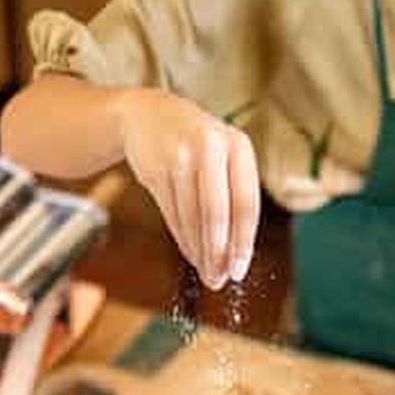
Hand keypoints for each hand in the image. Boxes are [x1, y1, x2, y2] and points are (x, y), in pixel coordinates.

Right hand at [117, 87, 259, 289]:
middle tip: (219, 279)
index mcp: (238, 146)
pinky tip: (191, 254)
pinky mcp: (156, 167)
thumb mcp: (223, 158)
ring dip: (200, 251)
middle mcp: (210, 147)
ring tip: (207, 273)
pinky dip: (183, 239)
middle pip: (218, 213)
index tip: (239, 270)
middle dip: (219, 252)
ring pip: (192, 216)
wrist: (149, 115)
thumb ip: (234, 197)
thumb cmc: (197, 145)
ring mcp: (180, 155)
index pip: (246, 203)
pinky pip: (172, 213)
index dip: (243, 242)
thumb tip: (235, 256)